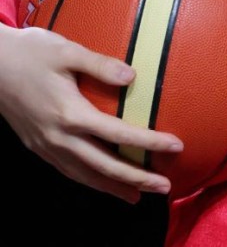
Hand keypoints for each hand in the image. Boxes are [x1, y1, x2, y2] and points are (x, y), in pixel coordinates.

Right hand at [0, 23, 183, 203]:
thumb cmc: (29, 52)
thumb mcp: (66, 51)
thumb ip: (100, 65)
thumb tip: (133, 77)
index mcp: (70, 114)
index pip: (119, 134)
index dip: (149, 142)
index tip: (176, 145)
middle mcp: (59, 137)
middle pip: (104, 166)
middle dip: (136, 179)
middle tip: (165, 187)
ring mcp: (46, 146)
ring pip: (84, 175)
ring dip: (113, 187)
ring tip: (137, 196)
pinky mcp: (37, 146)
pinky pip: (67, 170)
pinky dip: (89, 180)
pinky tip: (101, 182)